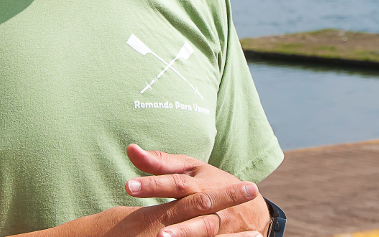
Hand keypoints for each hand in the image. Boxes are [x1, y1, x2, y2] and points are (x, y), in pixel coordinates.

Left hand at [123, 144, 270, 235]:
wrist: (249, 206)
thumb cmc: (210, 182)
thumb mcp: (189, 169)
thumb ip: (159, 163)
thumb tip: (130, 149)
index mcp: (199, 183)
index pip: (174, 182)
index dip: (152, 184)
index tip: (128, 186)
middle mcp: (210, 202)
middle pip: (190, 206)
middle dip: (169, 213)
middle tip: (144, 215)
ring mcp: (220, 223)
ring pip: (204, 228)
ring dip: (185, 233)